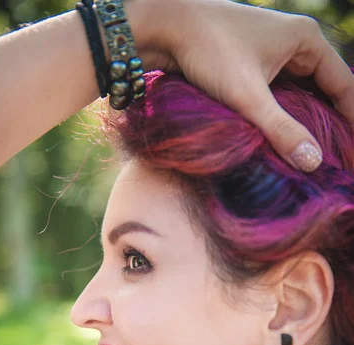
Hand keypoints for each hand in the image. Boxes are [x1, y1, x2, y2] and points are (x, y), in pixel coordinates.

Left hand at [138, 0, 353, 171]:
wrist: (164, 26)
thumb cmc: (209, 51)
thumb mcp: (248, 96)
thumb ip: (281, 130)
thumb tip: (314, 162)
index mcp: (307, 40)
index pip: (345, 86)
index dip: (350, 121)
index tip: (350, 155)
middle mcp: (295, 41)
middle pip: (325, 90)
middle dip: (329, 124)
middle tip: (333, 159)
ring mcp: (273, 50)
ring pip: (300, 92)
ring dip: (304, 121)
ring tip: (307, 155)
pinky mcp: (253, 61)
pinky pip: (279, 91)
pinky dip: (282, 114)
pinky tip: (278, 138)